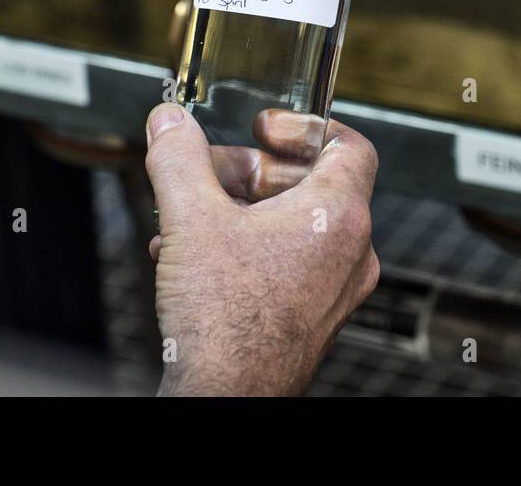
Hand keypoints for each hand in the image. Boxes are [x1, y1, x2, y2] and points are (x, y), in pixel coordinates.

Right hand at [143, 102, 379, 395]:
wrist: (226, 397)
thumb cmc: (225, 323)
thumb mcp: (190, 219)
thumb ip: (179, 158)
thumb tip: (169, 123)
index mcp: (339, 217)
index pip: (350, 146)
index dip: (304, 127)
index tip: (264, 128)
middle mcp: (351, 253)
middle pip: (312, 184)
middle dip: (252, 173)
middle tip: (211, 174)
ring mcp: (336, 290)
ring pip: (294, 226)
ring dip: (241, 211)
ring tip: (191, 218)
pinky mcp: (314, 318)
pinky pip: (288, 263)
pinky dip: (248, 247)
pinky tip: (195, 257)